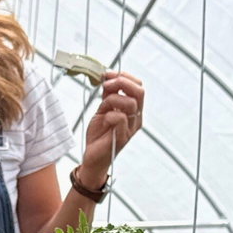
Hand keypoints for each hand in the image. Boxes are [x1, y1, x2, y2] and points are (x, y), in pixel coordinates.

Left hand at [78, 72, 144, 189]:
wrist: (93, 157)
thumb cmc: (99, 134)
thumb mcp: (103, 109)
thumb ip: (108, 95)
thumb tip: (108, 78)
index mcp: (134, 110)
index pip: (138, 86)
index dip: (124, 76)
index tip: (108, 75)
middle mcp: (136, 118)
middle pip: (139, 92)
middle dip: (122, 82)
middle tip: (106, 84)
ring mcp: (131, 128)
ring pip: (130, 103)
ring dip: (112, 99)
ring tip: (102, 107)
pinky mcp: (123, 137)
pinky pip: (120, 117)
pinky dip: (109, 114)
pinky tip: (103, 120)